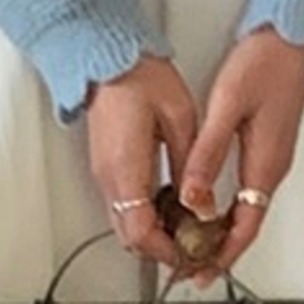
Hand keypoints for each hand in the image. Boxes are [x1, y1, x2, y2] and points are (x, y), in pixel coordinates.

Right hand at [86, 55, 197, 266]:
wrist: (109, 52)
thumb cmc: (140, 74)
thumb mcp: (180, 117)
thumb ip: (191, 165)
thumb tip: (201, 201)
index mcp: (126, 166)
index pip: (141, 233)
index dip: (167, 250)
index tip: (191, 250)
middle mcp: (109, 174)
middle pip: (130, 235)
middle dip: (162, 247)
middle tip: (193, 241)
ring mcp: (103, 169)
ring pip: (125, 221)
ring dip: (154, 230)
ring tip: (186, 220)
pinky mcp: (105, 161)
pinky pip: (122, 202)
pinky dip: (144, 212)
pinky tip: (168, 199)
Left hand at [180, 27, 303, 281]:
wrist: (291, 34)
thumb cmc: (265, 61)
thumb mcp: (228, 104)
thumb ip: (208, 151)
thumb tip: (192, 195)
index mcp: (266, 162)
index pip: (245, 226)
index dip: (222, 254)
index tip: (199, 271)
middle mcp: (274, 164)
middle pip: (247, 221)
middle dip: (220, 248)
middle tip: (190, 263)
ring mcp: (273, 152)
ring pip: (248, 204)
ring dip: (223, 227)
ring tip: (193, 238)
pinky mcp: (269, 139)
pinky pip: (249, 185)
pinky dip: (230, 203)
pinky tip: (210, 198)